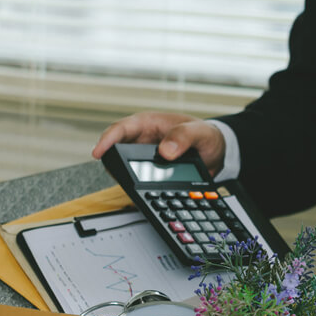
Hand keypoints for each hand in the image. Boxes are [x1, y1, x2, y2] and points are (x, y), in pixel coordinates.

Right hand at [92, 111, 226, 175]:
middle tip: (116, 174)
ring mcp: (146, 156)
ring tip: (131, 186)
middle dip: (112, 161)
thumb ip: (184, 137)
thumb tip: (165, 151)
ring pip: (125, 166)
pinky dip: (138, 185)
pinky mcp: (152, 170)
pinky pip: (139, 178)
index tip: (98, 152)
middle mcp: (143, 139)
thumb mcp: (199, 133)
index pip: (122, 128)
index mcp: (150, 123)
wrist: (217, 151)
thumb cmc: (207, 135)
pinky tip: (142, 192)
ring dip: (125, 175)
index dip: (107, 139)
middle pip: (117, 149)